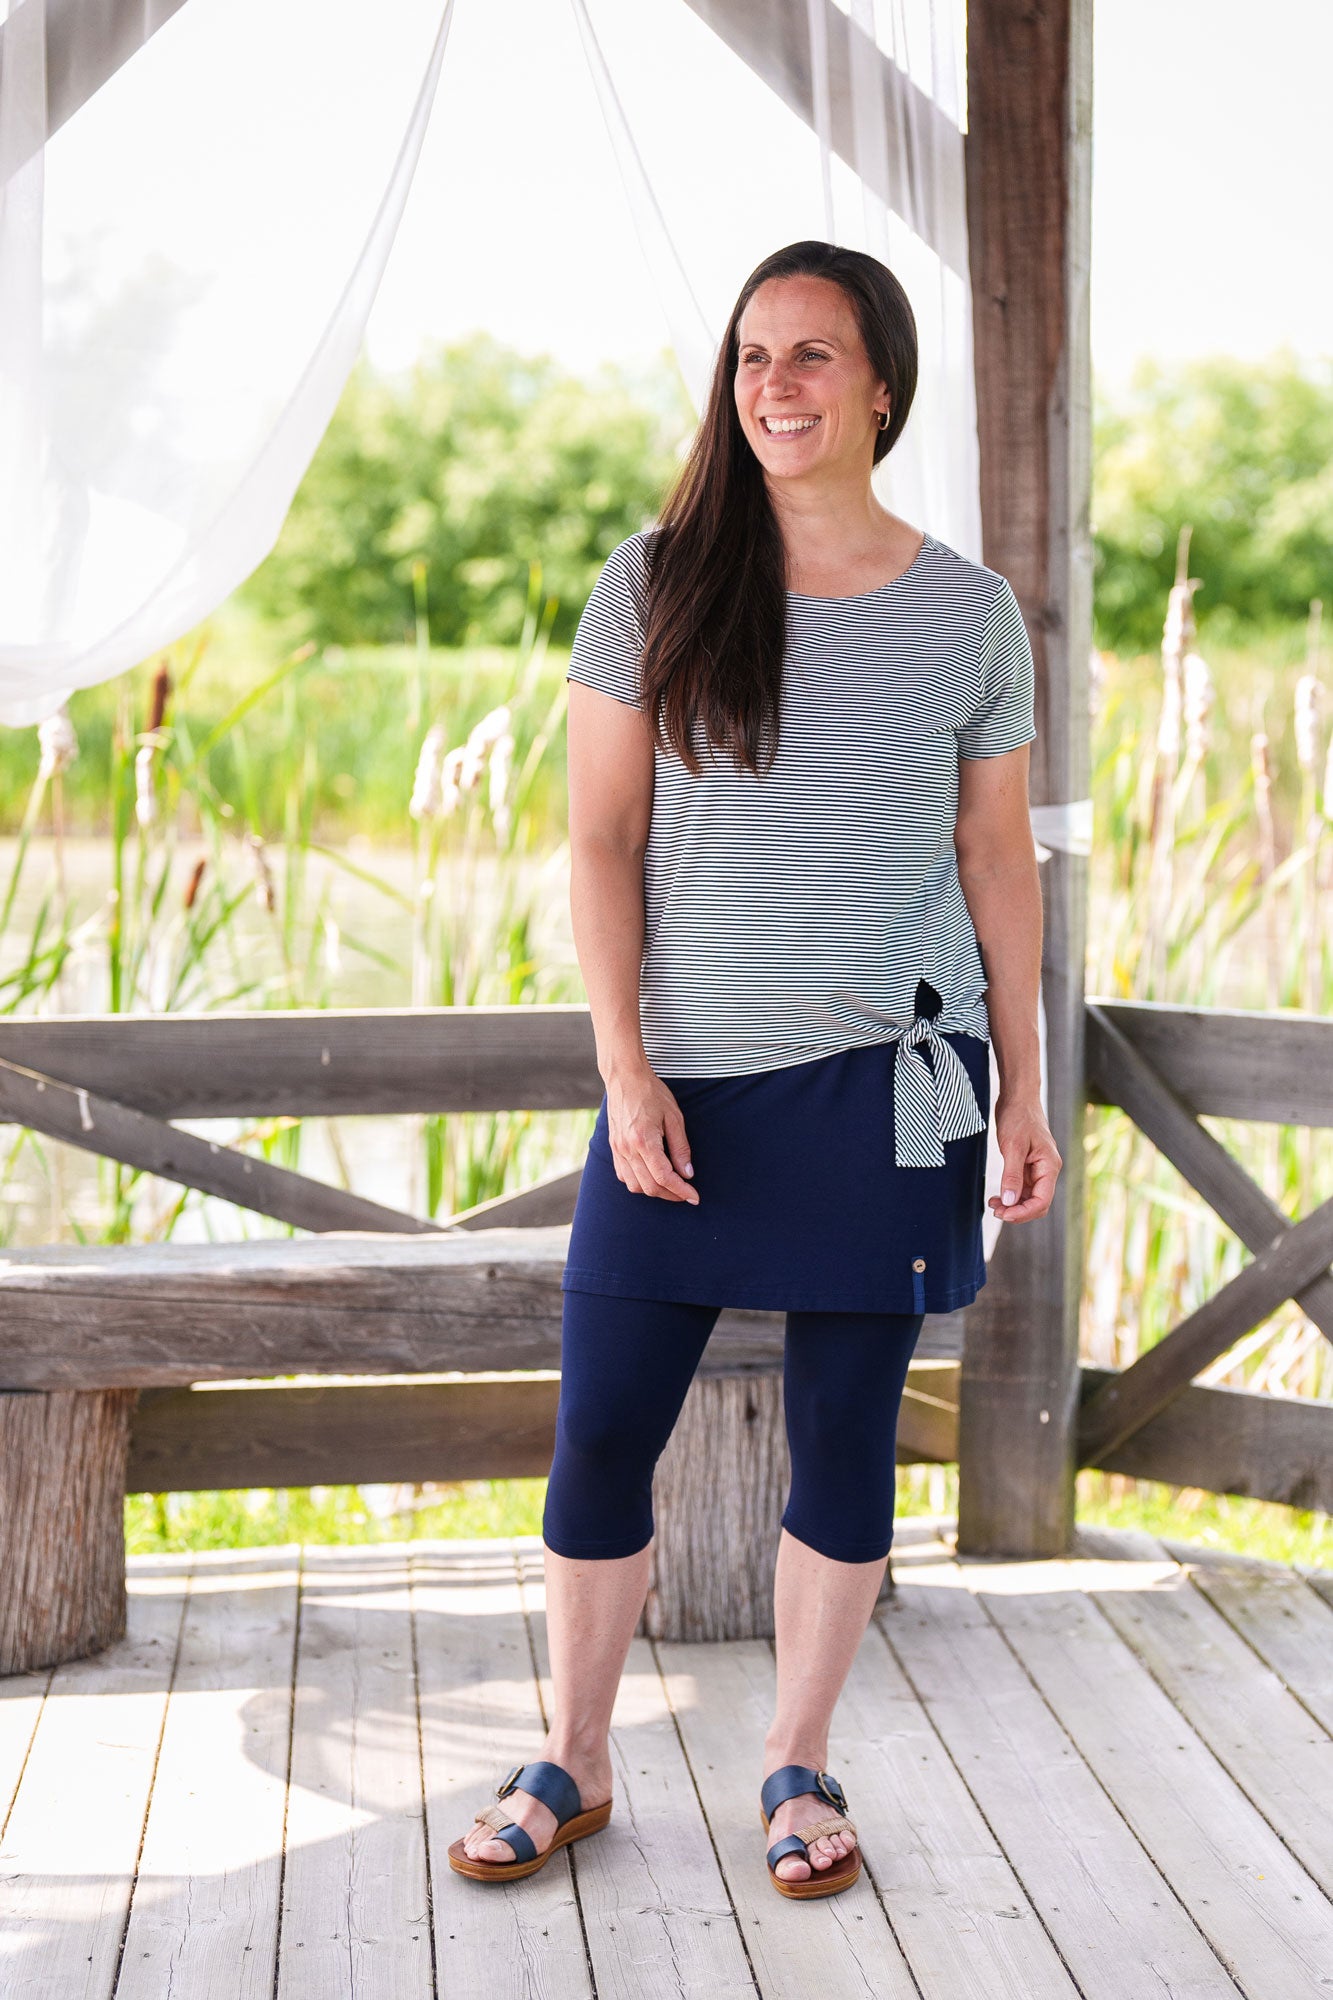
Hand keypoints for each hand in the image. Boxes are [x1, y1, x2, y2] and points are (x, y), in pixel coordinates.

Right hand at [605, 1065, 699, 1203]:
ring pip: (634, 1186)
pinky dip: (639, 1182)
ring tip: (670, 1185)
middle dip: (670, 1194)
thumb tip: (687, 1173)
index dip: (681, 1191)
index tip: (694, 1197)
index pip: (664, 1177)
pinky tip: (651, 1176)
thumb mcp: (674, 1117)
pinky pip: (624, 1176)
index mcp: (644, 1141)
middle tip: (686, 1193)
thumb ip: (681, 1147)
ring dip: (654, 1190)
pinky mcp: (613, 1148)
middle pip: (649, 1186)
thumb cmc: (652, 1093)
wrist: (625, 1078)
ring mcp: (618, 1150)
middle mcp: (627, 1149)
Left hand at [988, 1093, 1060, 1221]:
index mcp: (1049, 1166)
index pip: (1042, 1201)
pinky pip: (1022, 1188)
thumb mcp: (1012, 1146)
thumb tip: (1010, 1201)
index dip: (1023, 1212)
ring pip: (1028, 1198)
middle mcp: (1047, 1170)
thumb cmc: (1018, 1117)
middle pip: (1037, 1203)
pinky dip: (1010, 1195)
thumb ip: (1012, 1175)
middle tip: (995, 1210)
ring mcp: (1037, 1169)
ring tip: (992, 1204)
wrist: (1017, 1097)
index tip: (1003, 1214)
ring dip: (1012, 1205)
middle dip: (1017, 1211)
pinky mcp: (1027, 1166)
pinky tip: (996, 1196)